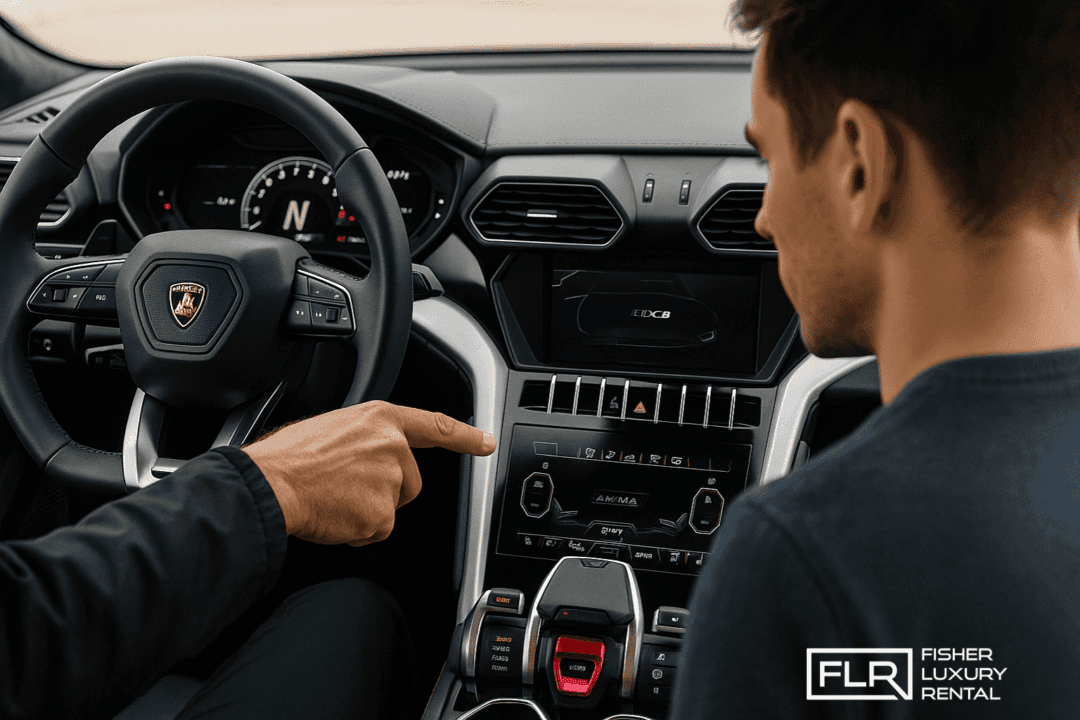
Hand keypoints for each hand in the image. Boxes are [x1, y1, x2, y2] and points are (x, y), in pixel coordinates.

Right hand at [243, 401, 495, 545]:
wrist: (270, 484)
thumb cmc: (290, 458)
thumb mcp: (336, 429)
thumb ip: (367, 439)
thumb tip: (372, 458)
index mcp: (380, 419)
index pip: (435, 424)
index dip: (465, 435)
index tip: (486, 442)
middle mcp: (392, 446)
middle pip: (411, 481)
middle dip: (387, 491)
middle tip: (346, 488)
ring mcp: (389, 480)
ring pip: (393, 508)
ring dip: (370, 511)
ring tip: (335, 499)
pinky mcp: (381, 514)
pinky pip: (377, 531)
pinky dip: (358, 531)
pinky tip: (335, 516)